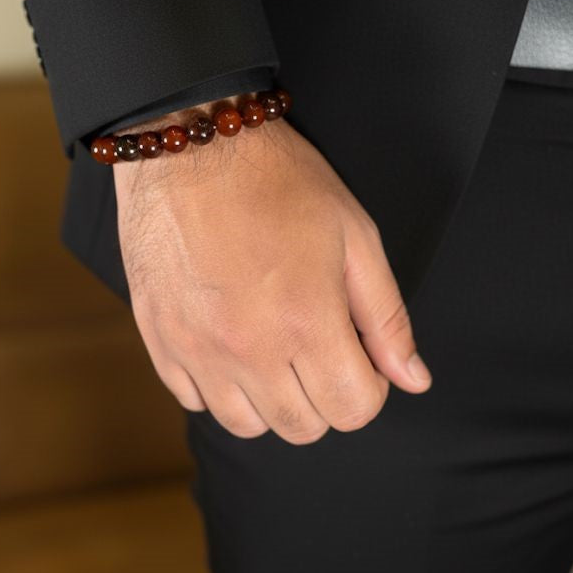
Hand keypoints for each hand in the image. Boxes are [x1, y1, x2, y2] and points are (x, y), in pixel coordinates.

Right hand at [113, 99, 431, 444]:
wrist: (188, 145)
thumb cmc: (277, 180)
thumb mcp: (354, 236)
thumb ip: (386, 317)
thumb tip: (413, 380)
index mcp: (306, 321)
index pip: (353, 409)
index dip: (369, 389)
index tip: (360, 358)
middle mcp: (249, 348)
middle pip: (302, 427)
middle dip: (324, 397)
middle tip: (319, 349)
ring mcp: (197, 349)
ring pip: (246, 425)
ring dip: (271, 400)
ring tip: (274, 350)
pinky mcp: (159, 340)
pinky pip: (194, 401)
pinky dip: (219, 386)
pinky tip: (230, 343)